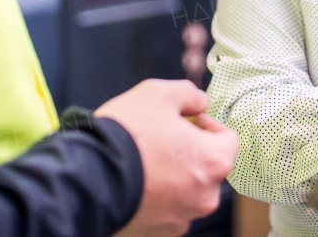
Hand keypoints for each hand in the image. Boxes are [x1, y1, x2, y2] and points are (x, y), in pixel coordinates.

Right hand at [96, 79, 239, 236]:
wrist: (89, 177)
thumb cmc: (128, 134)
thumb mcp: (160, 93)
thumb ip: (190, 94)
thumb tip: (200, 103)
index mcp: (215, 162)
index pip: (228, 139)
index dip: (208, 125)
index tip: (187, 119)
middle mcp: (206, 195)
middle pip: (209, 166)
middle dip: (191, 150)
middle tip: (164, 136)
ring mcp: (183, 216)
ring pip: (188, 188)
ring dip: (175, 173)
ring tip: (147, 159)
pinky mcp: (161, 230)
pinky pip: (169, 207)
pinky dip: (159, 194)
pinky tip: (139, 180)